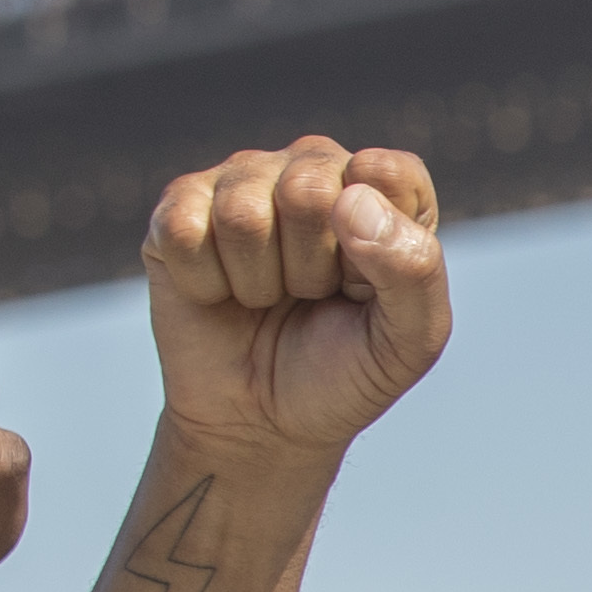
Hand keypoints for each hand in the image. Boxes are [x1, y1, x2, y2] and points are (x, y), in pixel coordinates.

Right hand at [143, 139, 448, 458]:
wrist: (262, 421)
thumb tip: (352, 198)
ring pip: (243, 213)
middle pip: (308, 189)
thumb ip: (413, 270)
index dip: (379, 241)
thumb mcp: (409, 342)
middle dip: (313, 268)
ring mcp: (241, 182)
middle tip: (312, 297)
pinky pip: (184, 230)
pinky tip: (221, 294)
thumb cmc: (344, 372)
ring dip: (259, 282)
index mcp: (383, 191)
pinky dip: (207, 285)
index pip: (390, 172)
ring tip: (270, 298)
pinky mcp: (178, 208)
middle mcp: (312, 169)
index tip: (367, 287)